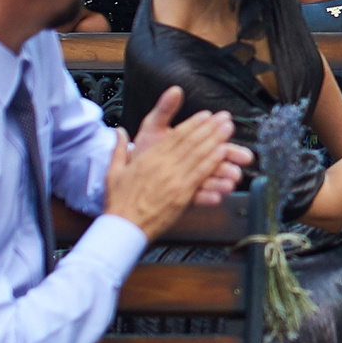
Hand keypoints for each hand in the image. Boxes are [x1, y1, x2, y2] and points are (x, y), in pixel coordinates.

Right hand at [107, 91, 251, 239]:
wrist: (122, 226)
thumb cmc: (118, 202)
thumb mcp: (113, 171)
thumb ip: (118, 149)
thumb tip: (118, 131)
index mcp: (148, 158)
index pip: (174, 136)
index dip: (192, 124)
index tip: (205, 116)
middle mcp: (163, 166)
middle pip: (190, 142)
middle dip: (209, 128)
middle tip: (224, 118)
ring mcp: (173, 181)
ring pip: (198, 156)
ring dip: (215, 140)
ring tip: (228, 130)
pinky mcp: (181, 196)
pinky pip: (199, 176)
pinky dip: (211, 163)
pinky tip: (221, 154)